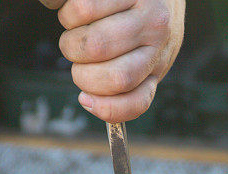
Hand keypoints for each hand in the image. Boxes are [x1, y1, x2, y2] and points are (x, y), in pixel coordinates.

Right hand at [43, 0, 184, 122]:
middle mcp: (158, 35)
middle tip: (79, 56)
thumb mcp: (146, 52)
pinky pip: (82, 10)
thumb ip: (126, 80)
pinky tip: (79, 8)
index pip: (136, 100)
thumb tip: (89, 102)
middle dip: (81, 73)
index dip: (106, 109)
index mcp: (160, 60)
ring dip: (71, 39)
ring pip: (93, 44)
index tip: (84, 99)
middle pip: (111, 76)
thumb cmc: (143, 18)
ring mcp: (145, 8)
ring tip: (78, 27)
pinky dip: (68, 12)